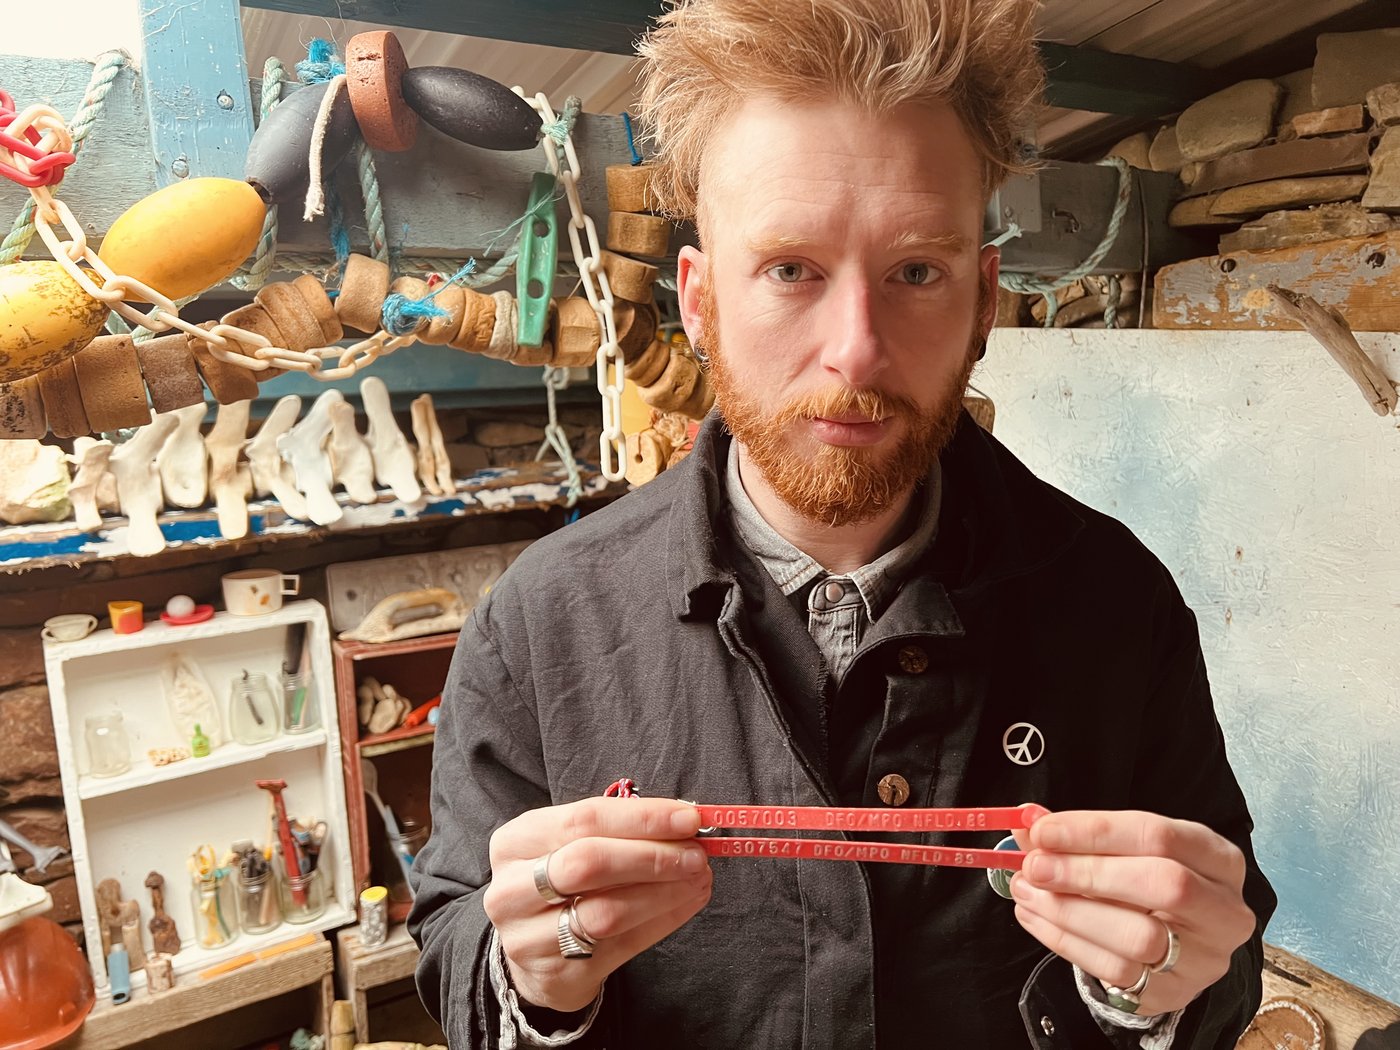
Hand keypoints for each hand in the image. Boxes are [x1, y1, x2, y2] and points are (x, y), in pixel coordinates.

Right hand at [483, 797, 711, 1011]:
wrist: (536, 951)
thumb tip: (686, 822)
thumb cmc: (564, 883)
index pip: (585, 818)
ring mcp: (528, 938)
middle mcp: (512, 889)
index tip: (689, 818)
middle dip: (652, 855)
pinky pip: (622, 946)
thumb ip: (622, 830)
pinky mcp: (557, 974)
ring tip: (699, 879)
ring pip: (607, 911)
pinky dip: (663, 921)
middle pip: (590, 863)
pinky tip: (687, 903)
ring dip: (664, 892)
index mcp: (516, 842)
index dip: (643, 817)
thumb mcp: (575, 845)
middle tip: (697, 854)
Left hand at [1009, 810, 1254, 1016]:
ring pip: (1139, 937)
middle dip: (1088, 873)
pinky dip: (1066, 942)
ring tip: (1028, 893)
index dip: (1096, 831)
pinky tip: (1037, 918)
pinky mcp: (1176, 992)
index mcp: (1218, 858)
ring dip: (1070, 913)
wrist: (1173, 939)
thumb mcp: (1123, 848)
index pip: (1158, 835)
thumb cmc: (1144, 880)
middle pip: (1164, 885)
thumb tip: (1026, 821)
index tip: (1044, 830)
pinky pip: (1116, 972)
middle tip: (1035, 867)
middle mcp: (1224, 909)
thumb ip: (1076, 835)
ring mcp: (1206, 957)